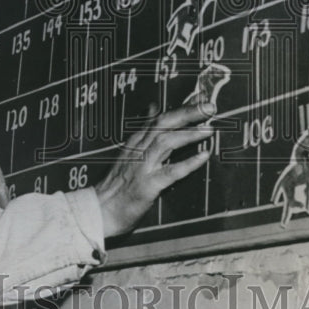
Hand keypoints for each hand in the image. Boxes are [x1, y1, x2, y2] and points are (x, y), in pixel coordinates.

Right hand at [94, 102, 214, 236]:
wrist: (100, 209)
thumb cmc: (116, 184)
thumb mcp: (128, 150)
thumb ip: (144, 129)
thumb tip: (153, 106)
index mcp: (135, 141)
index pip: (160, 118)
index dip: (181, 108)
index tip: (201, 99)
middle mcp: (138, 149)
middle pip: (164, 124)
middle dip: (187, 113)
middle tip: (209, 107)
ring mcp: (142, 166)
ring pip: (166, 142)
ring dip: (189, 134)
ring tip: (209, 129)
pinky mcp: (148, 185)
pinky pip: (171, 171)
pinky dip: (188, 163)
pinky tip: (203, 156)